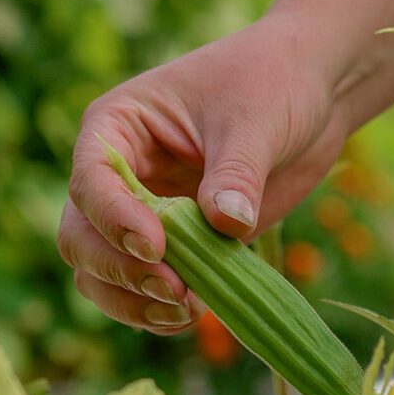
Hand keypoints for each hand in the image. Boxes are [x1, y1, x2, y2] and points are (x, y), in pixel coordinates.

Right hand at [61, 16, 353, 333]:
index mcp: (118, 126)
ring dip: (133, 301)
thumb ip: (236, 174)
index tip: (156, 246)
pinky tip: (197, 313)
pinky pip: (146, 289)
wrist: (312, 92)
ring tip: (186, 310)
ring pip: (103, 273)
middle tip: (175, 290)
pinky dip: (160, 311)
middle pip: (81, 237)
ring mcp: (144, 214)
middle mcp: (120, 175)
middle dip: (120, 270)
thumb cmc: (272, 82)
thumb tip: (227, 225)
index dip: (113, 219)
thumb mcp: (255, 121)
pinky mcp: (180, 245)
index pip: (91, 182)